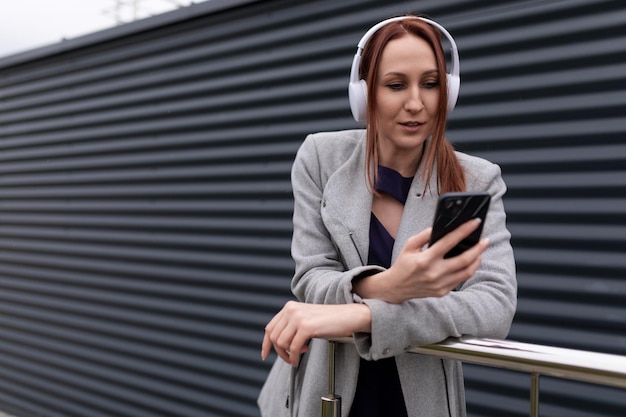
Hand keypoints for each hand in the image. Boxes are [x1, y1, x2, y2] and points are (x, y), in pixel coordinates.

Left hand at [261, 301, 370, 365]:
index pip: (269, 327)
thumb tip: (278, 343)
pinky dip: (294, 357)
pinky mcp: (307, 327)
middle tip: (290, 358)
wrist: (348, 315)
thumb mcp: (306, 318)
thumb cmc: (329, 319)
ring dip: (288, 354)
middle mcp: (291, 310)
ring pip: (281, 343)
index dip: (265, 343)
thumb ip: (291, 325)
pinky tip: (299, 358)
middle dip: (280, 352)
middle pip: (273, 337)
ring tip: (300, 353)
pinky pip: (293, 348)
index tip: (265, 355)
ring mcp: (298, 318)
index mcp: (289, 307)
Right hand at [354, 219, 488, 302]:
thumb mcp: (409, 246)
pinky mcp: (443, 292)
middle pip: (464, 260)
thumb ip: (423, 235)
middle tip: (486, 239)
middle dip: (478, 248)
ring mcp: (440, 284)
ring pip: (467, 272)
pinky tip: (470, 261)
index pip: (449, 242)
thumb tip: (439, 227)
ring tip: (480, 250)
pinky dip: (468, 269)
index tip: (475, 222)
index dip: (464, 230)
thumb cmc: (403, 264)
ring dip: (477, 260)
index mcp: (425, 259)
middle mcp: (434, 273)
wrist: (396, 288)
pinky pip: (460, 280)